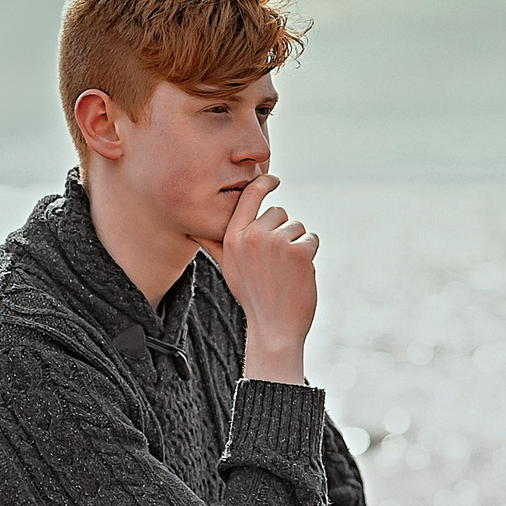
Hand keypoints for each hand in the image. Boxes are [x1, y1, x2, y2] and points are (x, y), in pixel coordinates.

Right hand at [202, 172, 317, 382]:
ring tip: (285, 271)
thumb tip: (193, 230)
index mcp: (233, 237)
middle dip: (282, 231)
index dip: (262, 183)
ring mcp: (277, 243)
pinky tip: (299, 273)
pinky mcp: (300, 252)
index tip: (271, 178)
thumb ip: (214, 245)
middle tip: (276, 263)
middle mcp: (253, 236)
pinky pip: (312, 239)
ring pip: (297, 226)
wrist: (274, 327)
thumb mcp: (227, 268)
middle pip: (278, 213)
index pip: (249, 196)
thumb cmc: (252, 297)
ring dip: (297, 244)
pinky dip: (310, 253)